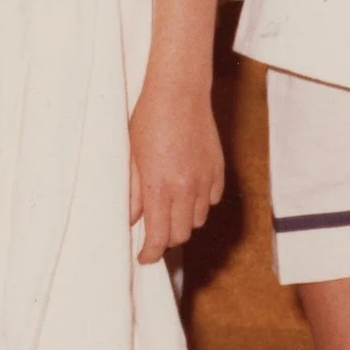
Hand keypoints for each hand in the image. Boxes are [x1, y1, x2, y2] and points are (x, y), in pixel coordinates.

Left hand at [127, 81, 223, 263]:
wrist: (179, 92)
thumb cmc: (149, 119)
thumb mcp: (132, 157)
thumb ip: (132, 192)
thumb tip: (132, 219)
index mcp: (159, 187)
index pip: (159, 236)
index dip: (150, 253)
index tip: (144, 257)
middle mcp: (185, 189)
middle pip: (180, 234)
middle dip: (166, 240)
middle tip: (154, 234)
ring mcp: (204, 180)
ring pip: (198, 220)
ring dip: (184, 221)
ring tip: (170, 209)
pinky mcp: (218, 170)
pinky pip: (212, 200)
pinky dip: (200, 203)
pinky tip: (188, 191)